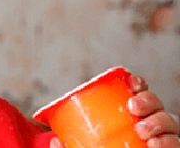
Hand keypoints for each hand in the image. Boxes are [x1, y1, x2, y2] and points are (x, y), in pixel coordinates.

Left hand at [50, 74, 179, 147]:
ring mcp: (161, 138)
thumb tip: (56, 141)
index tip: (131, 83)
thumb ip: (70, 147)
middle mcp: (149, 125)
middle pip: (156, 105)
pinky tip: (155, 145)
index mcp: (130, 117)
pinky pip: (176, 144)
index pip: (138, 94)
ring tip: (143, 130)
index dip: (138, 84)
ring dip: (159, 122)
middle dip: (149, 101)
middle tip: (134, 107)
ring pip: (170, 123)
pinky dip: (169, 142)